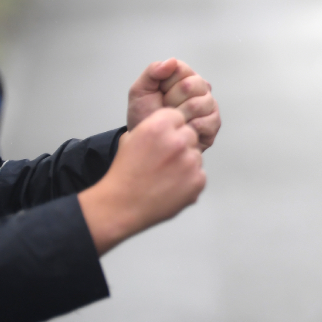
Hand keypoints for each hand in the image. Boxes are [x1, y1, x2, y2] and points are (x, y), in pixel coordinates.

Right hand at [78, 108, 206, 254]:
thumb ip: (151, 127)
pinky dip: (189, 180)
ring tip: (165, 175)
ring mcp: (190, 161)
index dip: (170, 128)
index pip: (178, 116)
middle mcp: (178, 141)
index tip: (164, 138)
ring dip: (186, 162)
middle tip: (163, 159)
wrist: (121, 206)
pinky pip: (199, 174)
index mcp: (159, 126)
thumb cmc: (124, 175)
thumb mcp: (130, 139)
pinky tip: (171, 185)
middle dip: (180, 145)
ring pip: (196, 154)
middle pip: (190, 134)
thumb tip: (166, 123)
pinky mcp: (198, 180)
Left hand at [127, 58, 220, 149]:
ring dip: (180, 116)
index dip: (166, 83)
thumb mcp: (140, 91)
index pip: (181, 68)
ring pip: (198, 104)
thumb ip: (152, 72)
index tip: (158, 94)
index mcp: (184, 76)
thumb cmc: (145, 116)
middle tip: (164, 110)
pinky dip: (189, 128)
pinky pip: (205, 122)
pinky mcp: (214, 122)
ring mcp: (209, 105)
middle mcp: (201, 88)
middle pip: (191, 85)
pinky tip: (183, 130)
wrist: (150, 142)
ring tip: (174, 121)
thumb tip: (171, 61)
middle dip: (171, 100)